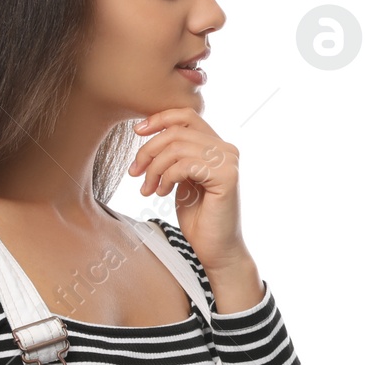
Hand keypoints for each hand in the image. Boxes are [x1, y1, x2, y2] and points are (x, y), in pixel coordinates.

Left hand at [129, 107, 248, 271]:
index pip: (186, 115)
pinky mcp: (227, 177)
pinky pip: (185, 165)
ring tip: (148, 188)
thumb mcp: (181, 177)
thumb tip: (149, 132)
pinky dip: (166, 177)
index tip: (137, 132)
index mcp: (217, 145)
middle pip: (176, 131)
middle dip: (148, 150)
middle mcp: (227, 149)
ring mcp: (229, 162)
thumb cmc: (197, 216)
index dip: (158, 119)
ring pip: (177, 147)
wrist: (215, 248)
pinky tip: (162, 193)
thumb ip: (175, 155)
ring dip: (154, 168)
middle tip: (135, 173)